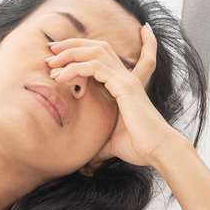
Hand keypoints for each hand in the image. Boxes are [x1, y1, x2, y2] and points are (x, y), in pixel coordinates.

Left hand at [47, 23, 181, 167]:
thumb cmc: (139, 147)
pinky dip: (75, 68)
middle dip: (73, 44)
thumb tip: (87, 165)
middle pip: (98, 46)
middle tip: (52, 49)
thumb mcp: (111, 143)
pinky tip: (60, 77)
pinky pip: (94, 67)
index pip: (106, 55)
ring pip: (95, 51)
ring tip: (51, 62)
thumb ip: (98, 148)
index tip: (60, 52)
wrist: (157, 150)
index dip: (85, 48)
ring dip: (70, 53)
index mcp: (123, 85)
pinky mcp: (123, 86)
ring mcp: (125, 79)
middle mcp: (125, 77)